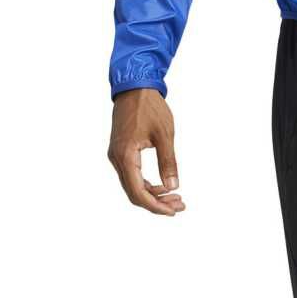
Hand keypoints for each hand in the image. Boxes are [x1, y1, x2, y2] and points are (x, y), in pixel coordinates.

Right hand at [108, 89, 184, 215]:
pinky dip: (147, 185)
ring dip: (153, 196)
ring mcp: (116, 156)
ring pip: (133, 186)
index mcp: (125, 155)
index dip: (156, 206)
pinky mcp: (120, 152)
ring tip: (176, 198)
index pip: (138, 192)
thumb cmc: (149, 107)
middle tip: (179, 206)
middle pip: (134, 193)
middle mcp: (116, 158)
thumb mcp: (165, 135)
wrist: (134, 87)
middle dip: (157, 204)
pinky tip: (163, 186)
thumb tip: (173, 187)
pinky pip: (132, 176)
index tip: (174, 210)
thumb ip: (168, 162)